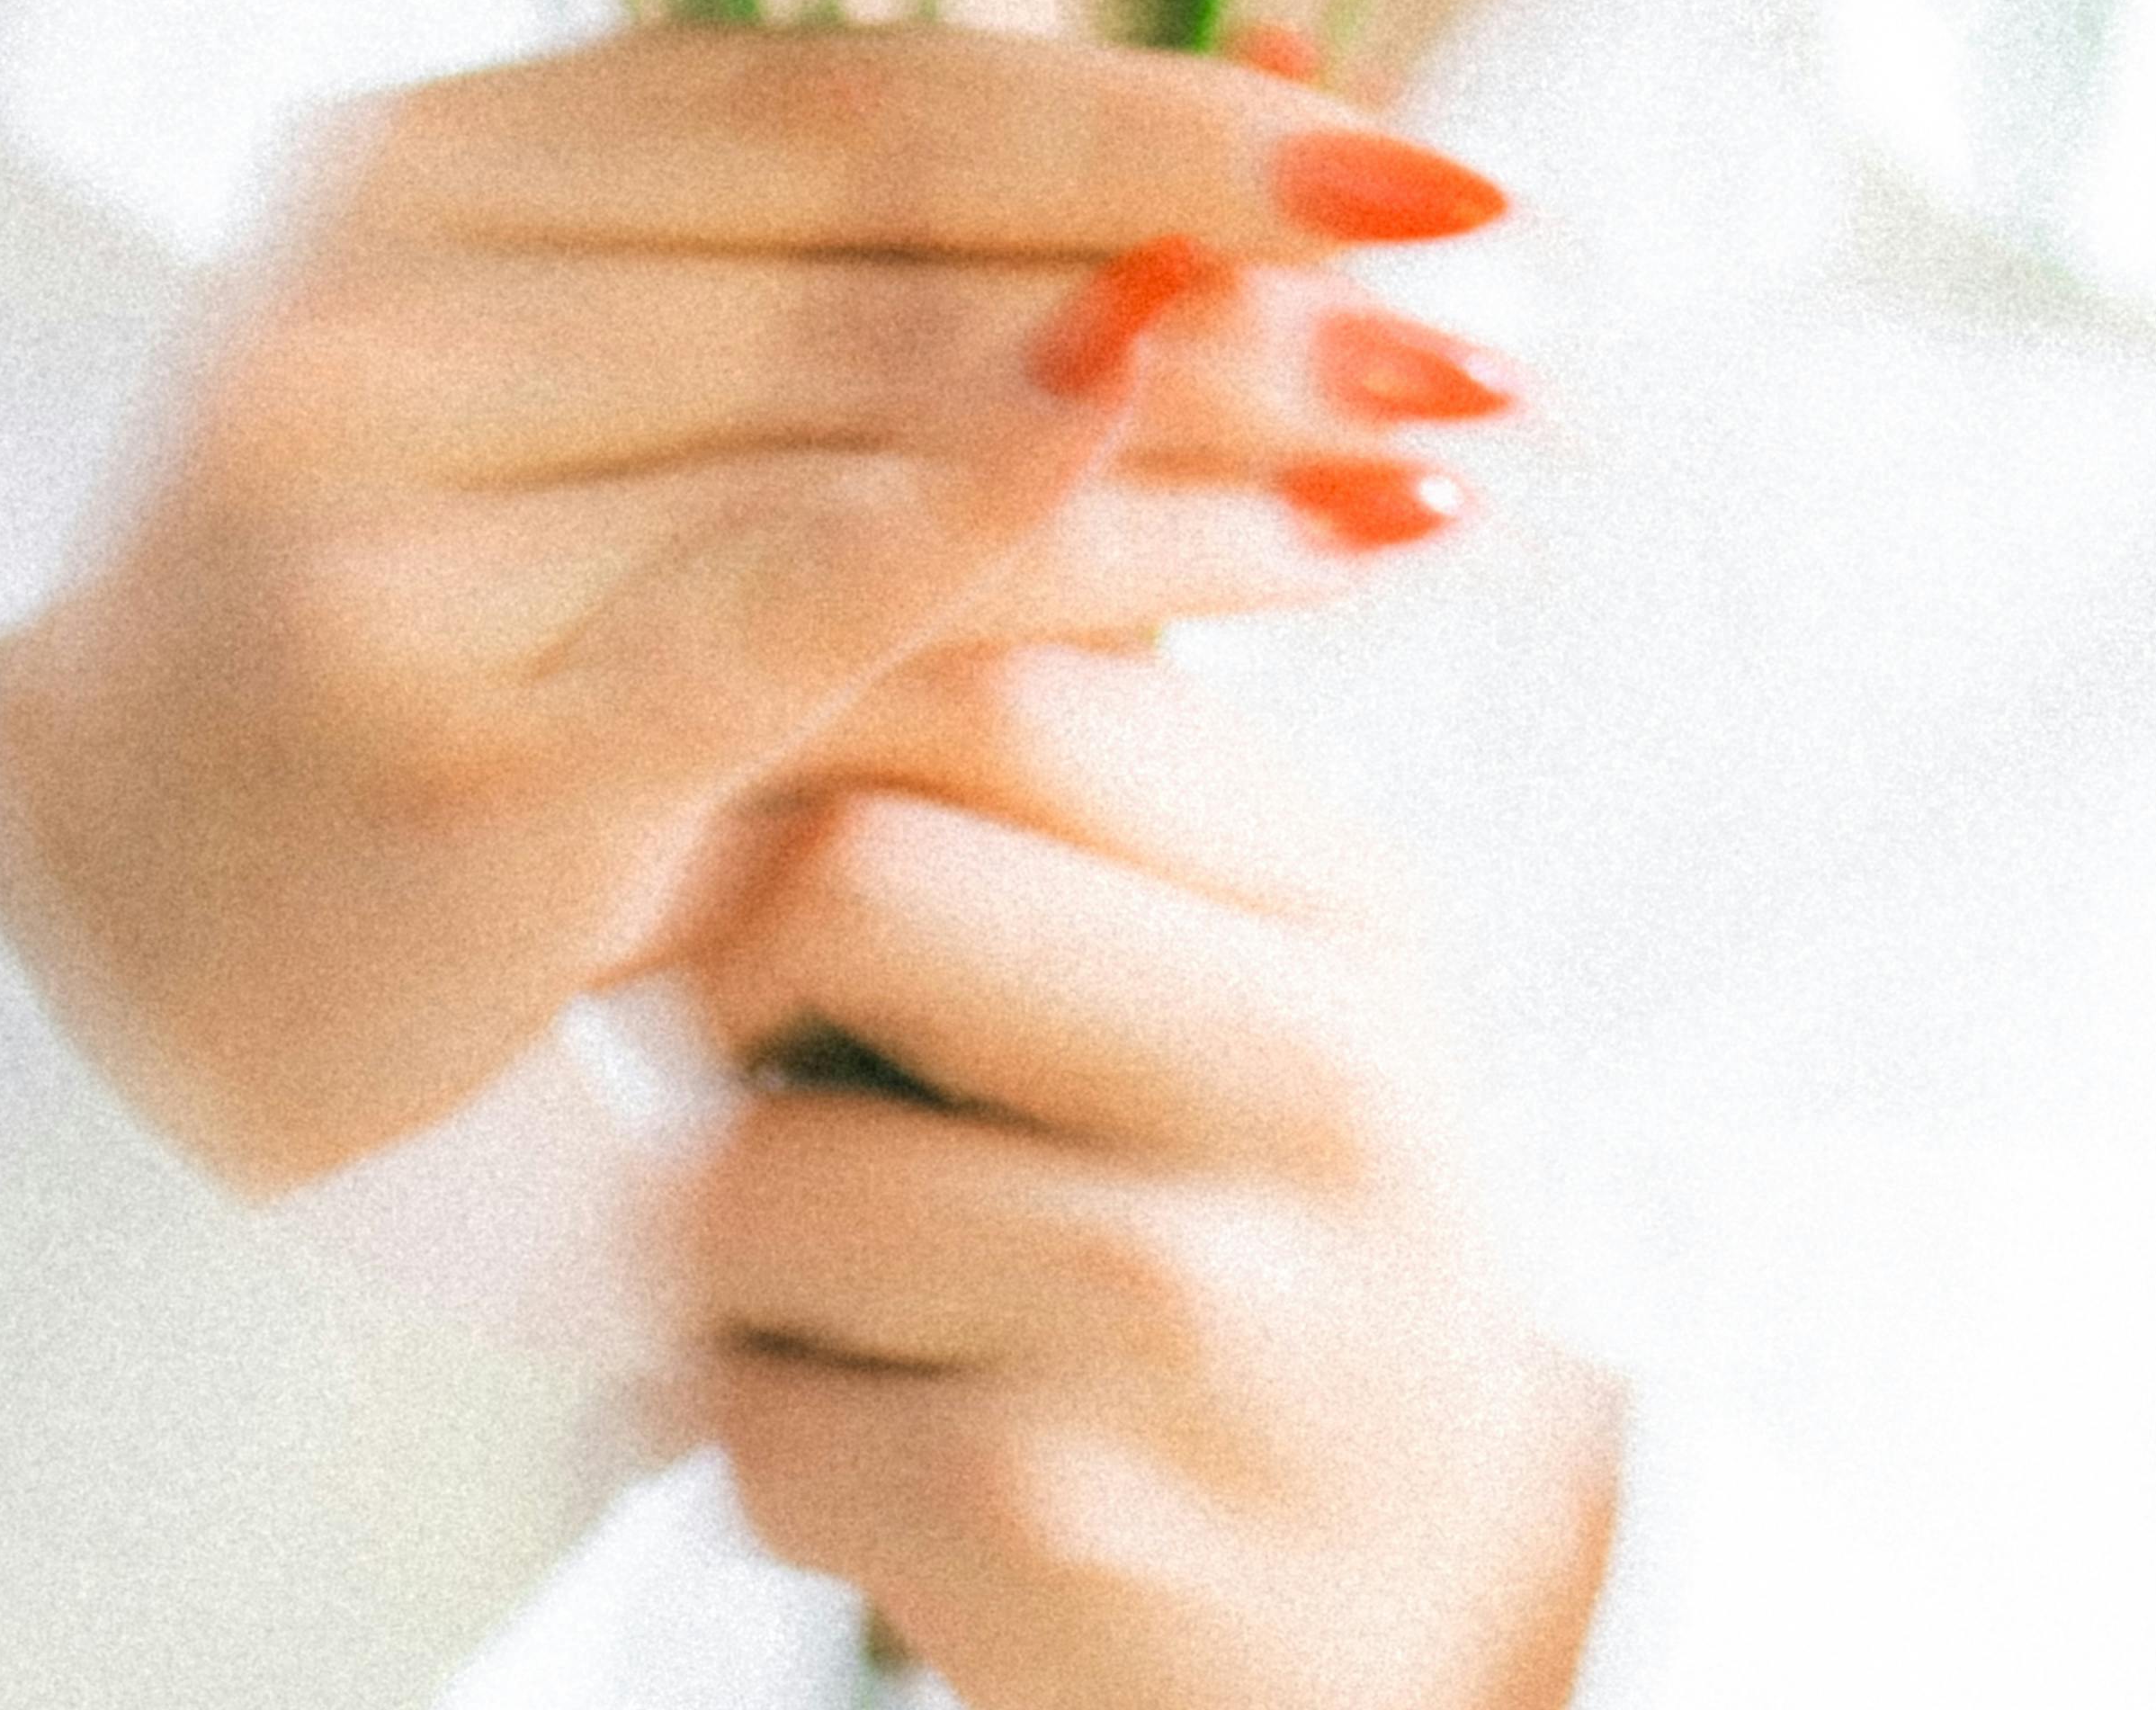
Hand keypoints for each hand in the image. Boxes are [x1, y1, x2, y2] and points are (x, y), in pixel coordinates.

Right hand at [0, 26, 1511, 1190]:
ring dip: (1195, 456)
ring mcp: (376, 514)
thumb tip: (1300, 85)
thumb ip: (916, 270)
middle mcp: (378, 299)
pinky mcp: (439, 734)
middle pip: (885, 256)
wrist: (114, 964)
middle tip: (1476, 307)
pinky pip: (781, 615)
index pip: (851, 90)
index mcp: (424, 160)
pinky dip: (1012, 540)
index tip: (1413, 141)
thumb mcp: (634, 412)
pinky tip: (1241, 541)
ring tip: (1426, 458)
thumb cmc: (444, 653)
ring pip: (871, 438)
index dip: (1144, 103)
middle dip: (1220, 276)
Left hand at [675, 638, 1614, 1709]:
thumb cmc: (1280, 1228)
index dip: (812, 690)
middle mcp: (1293, 1089)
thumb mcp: (1269, 959)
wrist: (1441, 1603)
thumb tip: (826, 552)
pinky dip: (760, 1427)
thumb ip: (1088, 769)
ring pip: (759, 1172)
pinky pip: (751, 1410)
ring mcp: (1174, 1315)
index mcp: (1338, 910)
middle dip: (738, 964)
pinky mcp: (1048, 1527)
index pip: (1018, 686)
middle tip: (757, 1036)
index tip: (714, 760)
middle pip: (851, 881)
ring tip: (840, 1271)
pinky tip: (877, 1425)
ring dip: (729, 1240)